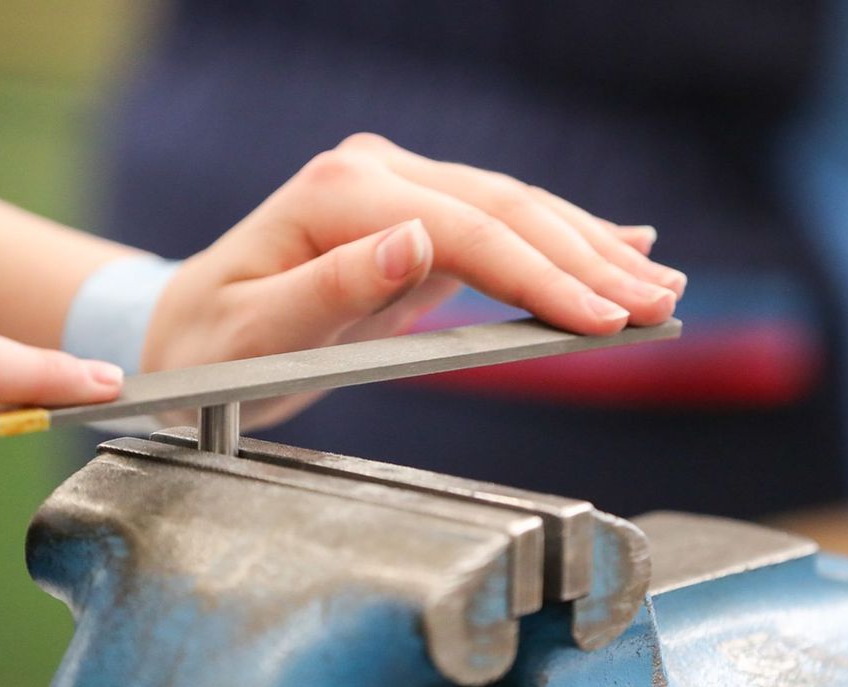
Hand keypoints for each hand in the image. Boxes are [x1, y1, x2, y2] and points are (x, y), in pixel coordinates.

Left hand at [143, 133, 684, 425]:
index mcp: (337, 196)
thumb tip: (413, 241)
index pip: (464, 230)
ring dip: (590, 248)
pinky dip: (562, 238)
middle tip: (658, 306)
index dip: (540, 276)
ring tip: (658, 286)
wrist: (189, 335)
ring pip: (513, 211)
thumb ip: (327, 288)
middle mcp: (372, 177)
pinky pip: (499, 226)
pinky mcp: (412, 219)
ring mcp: (396, 191)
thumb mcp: (252, 335)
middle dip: (587, 261)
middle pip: (503, 210)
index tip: (602, 319)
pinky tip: (620, 241)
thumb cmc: (209, 348)